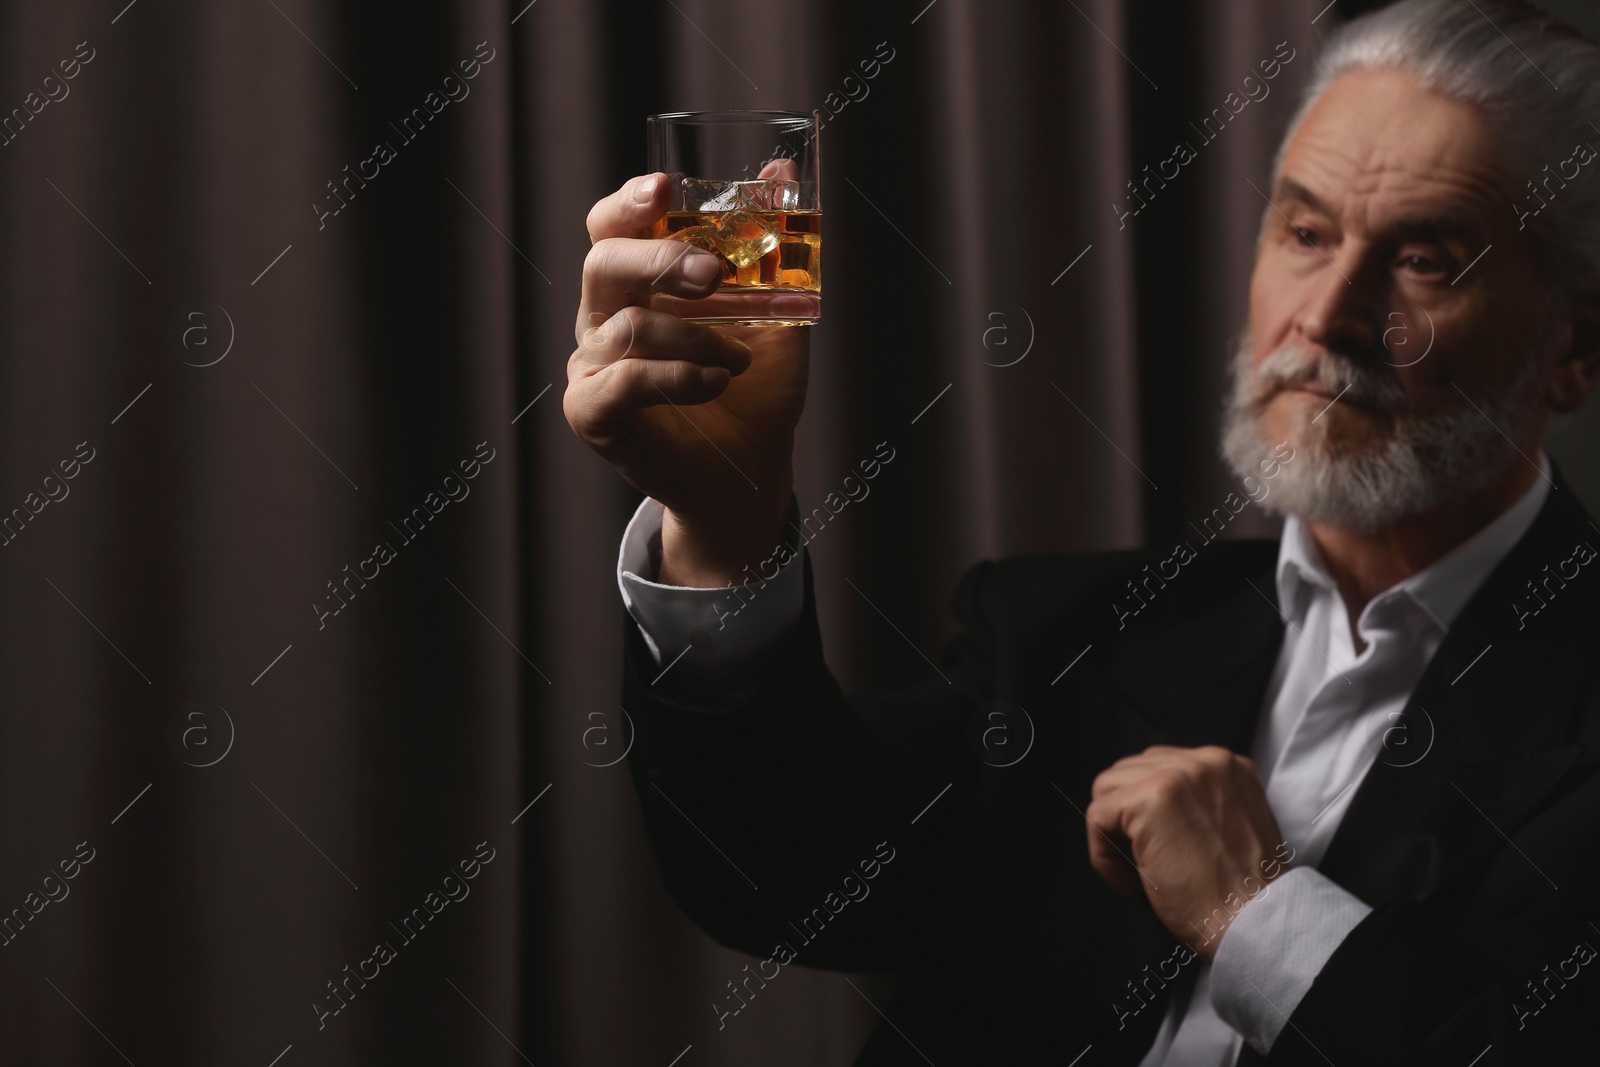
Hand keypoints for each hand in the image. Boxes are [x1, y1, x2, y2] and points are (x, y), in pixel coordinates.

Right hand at [563, 170, 809, 585]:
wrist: (751, 476)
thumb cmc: (756, 394)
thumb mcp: (780, 316)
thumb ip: (778, 249)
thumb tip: (781, 169)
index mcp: (639, 284)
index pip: (613, 227)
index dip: (629, 203)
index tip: (662, 188)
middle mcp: (605, 317)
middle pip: (604, 262)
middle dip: (661, 260)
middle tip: (716, 274)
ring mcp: (592, 366)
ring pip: (629, 325)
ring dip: (697, 338)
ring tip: (738, 361)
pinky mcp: (592, 413)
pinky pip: (622, 381)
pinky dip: (675, 377)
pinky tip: (715, 383)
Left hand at [1084, 745, 1292, 959]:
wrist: (1256, 922)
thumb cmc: (1240, 893)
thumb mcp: (1231, 826)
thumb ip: (1199, 804)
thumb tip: (1146, 809)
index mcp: (1227, 766)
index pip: (1160, 767)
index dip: (1146, 812)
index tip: (1157, 848)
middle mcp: (1205, 760)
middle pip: (1129, 771)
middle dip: (1125, 818)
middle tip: (1142, 863)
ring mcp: (1177, 776)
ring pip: (1107, 788)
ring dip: (1112, 834)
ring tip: (1137, 873)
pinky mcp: (1150, 800)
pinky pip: (1097, 816)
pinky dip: (1103, 855)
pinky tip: (1131, 884)